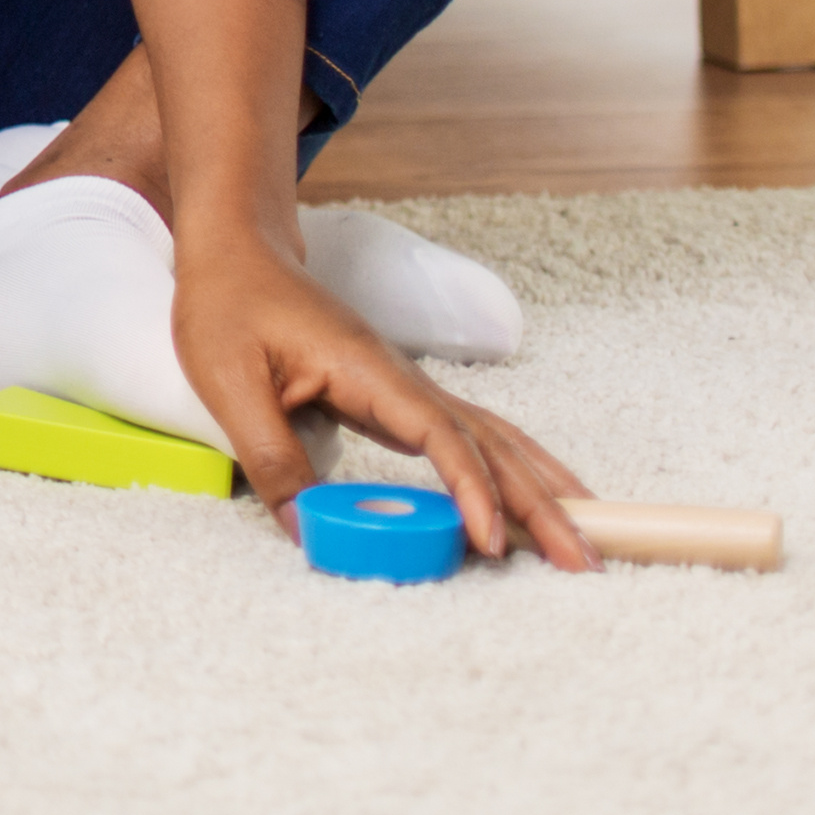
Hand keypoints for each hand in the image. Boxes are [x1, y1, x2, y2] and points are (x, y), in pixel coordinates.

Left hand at [172, 220, 596, 569]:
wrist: (236, 253)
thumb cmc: (228, 306)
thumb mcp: (230, 383)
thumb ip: (271, 458)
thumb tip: (308, 531)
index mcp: (370, 371)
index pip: (440, 435)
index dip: (471, 490)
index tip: (493, 541)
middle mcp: (404, 380)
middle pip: (490, 444)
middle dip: (541, 503)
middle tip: (584, 562)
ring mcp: (408, 389)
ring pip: (493, 441)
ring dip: (540, 490)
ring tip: (585, 542)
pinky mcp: (400, 401)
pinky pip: (470, 441)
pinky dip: (511, 472)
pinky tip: (536, 500)